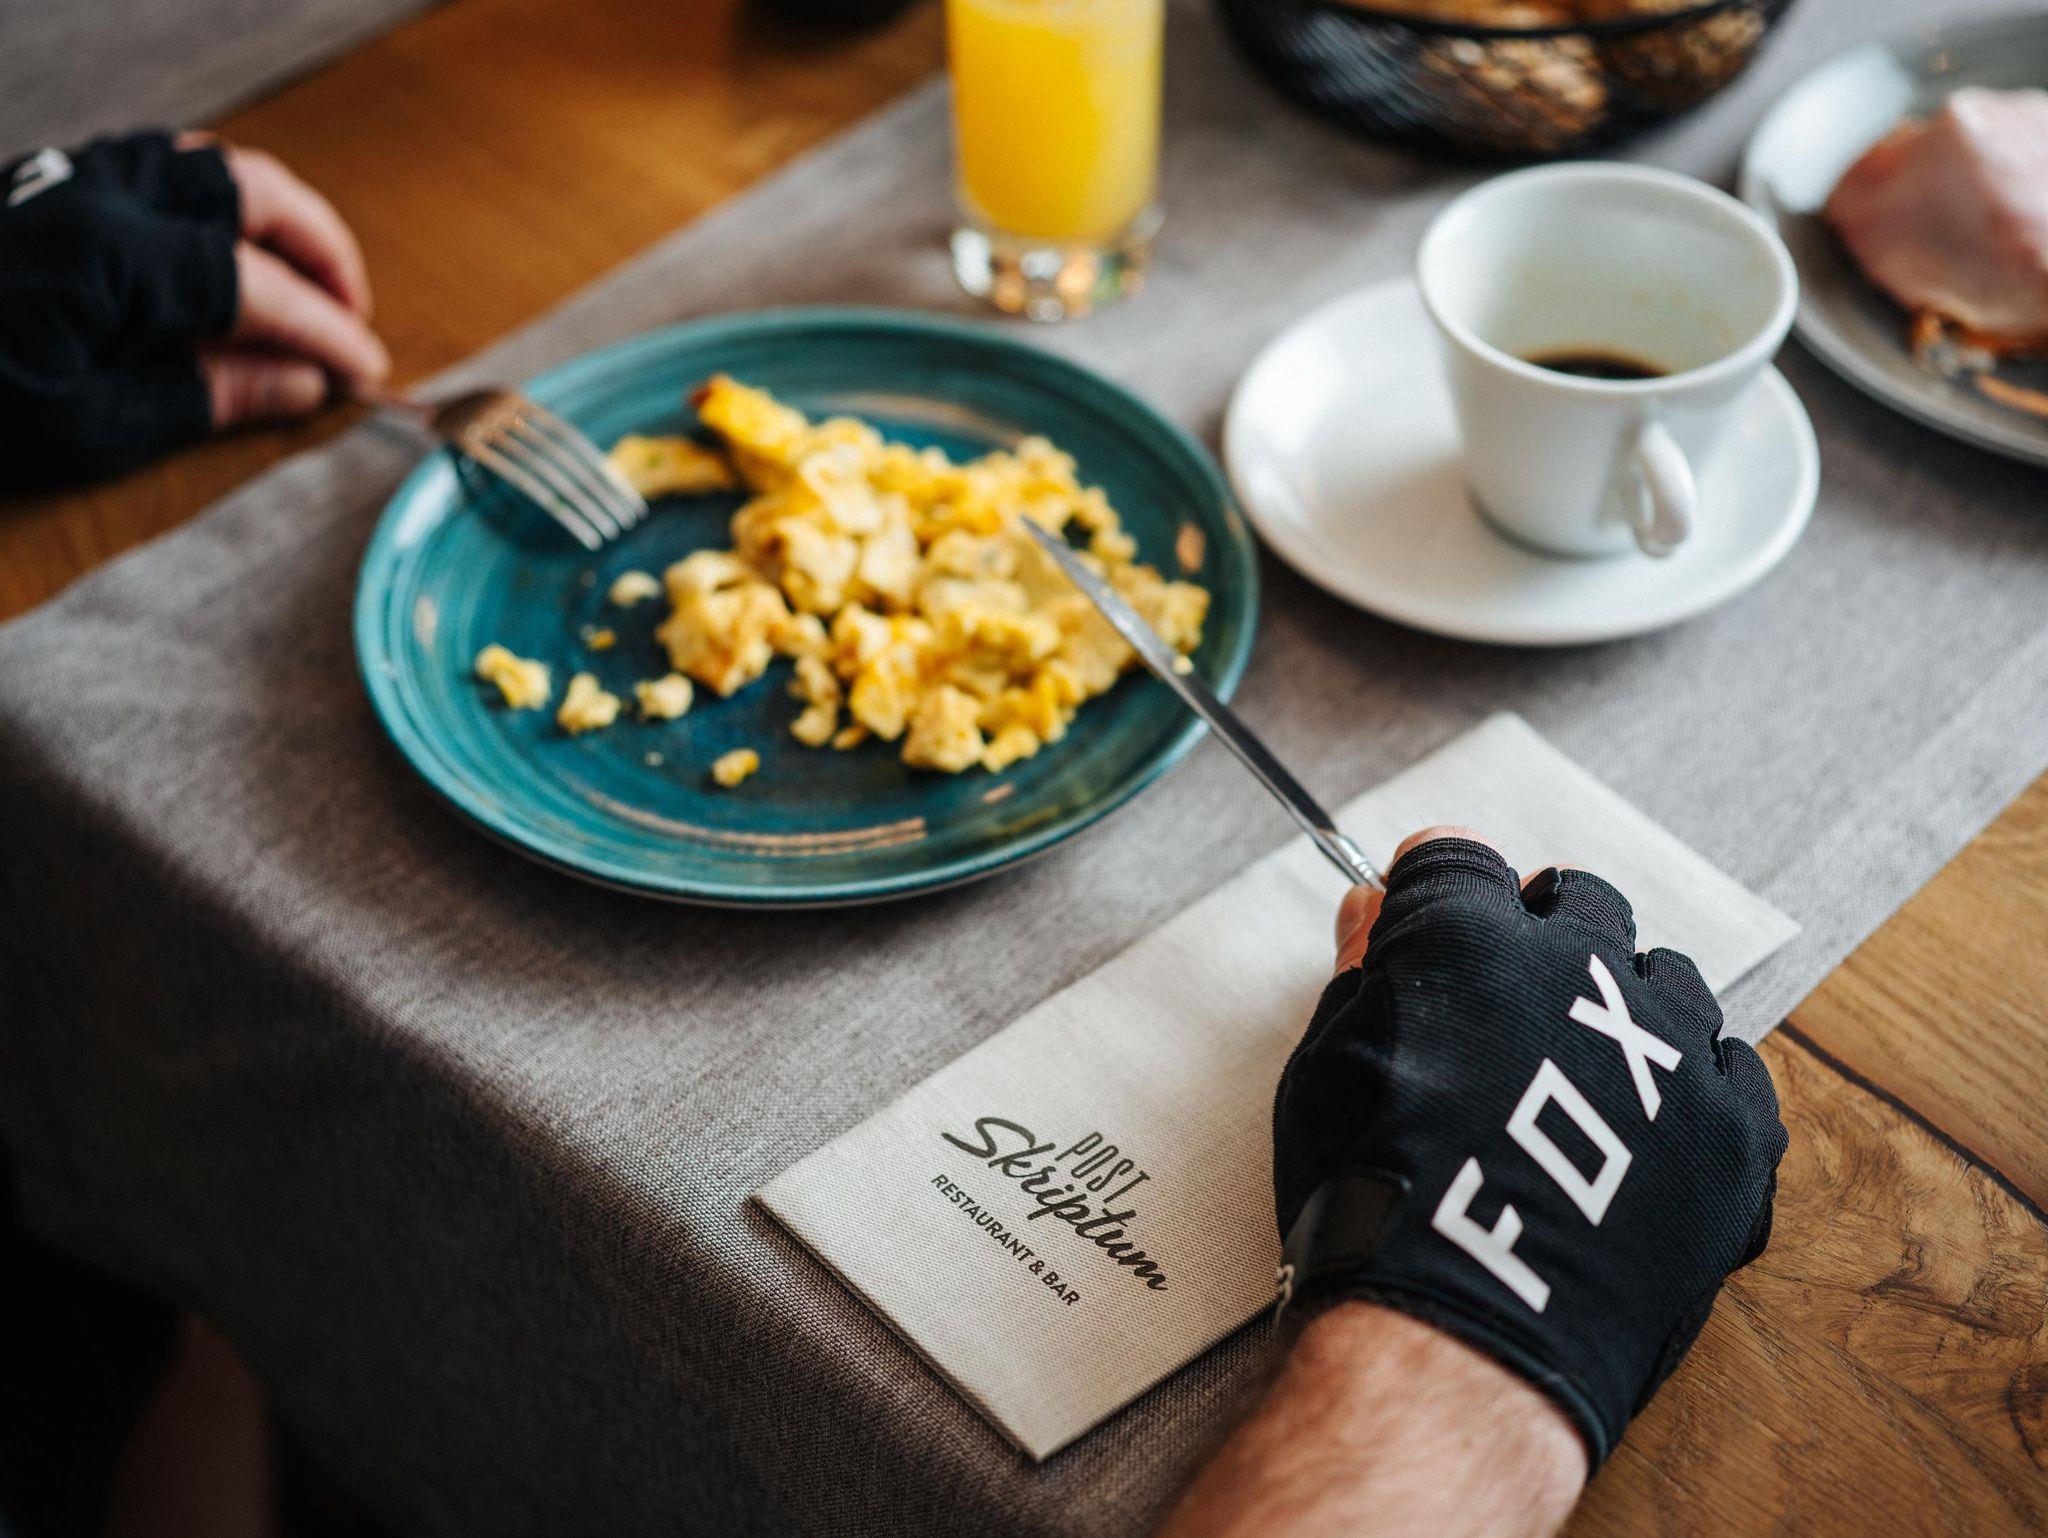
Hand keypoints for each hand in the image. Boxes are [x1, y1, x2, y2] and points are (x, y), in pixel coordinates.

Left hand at [0, 130, 387, 490]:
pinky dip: (214, 203)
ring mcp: (70, 179)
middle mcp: (99, 195)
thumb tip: (300, 385)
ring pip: (206, 165)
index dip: (326, 332)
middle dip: (321, 252)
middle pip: (251, 194)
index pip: (261, 287)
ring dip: (273, 219)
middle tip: (349, 318)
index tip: (364, 374)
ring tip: (300, 281)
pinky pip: (158, 166)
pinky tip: (219, 254)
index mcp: (112, 257)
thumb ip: (200, 399)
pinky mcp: (46, 184)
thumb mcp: (80, 426)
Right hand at [1273, 826, 1786, 1467]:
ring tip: (1580, 1083)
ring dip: (1623, 1007)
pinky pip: (1732, 1069)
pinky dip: (1693, 1087)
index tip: (1423, 920)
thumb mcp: (1331, 1070)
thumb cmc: (1377, 1205)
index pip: (1457, 861)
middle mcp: (1582, 967)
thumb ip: (1364, 974)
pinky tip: (1648, 1130)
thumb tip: (1374, 915)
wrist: (1461, 1338)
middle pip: (1577, 902)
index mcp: (1470, 937)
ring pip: (1665, 979)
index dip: (1432, 890)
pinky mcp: (1734, 1129)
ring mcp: (1670, 1046)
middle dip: (1539, 934)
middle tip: (1502, 1006)